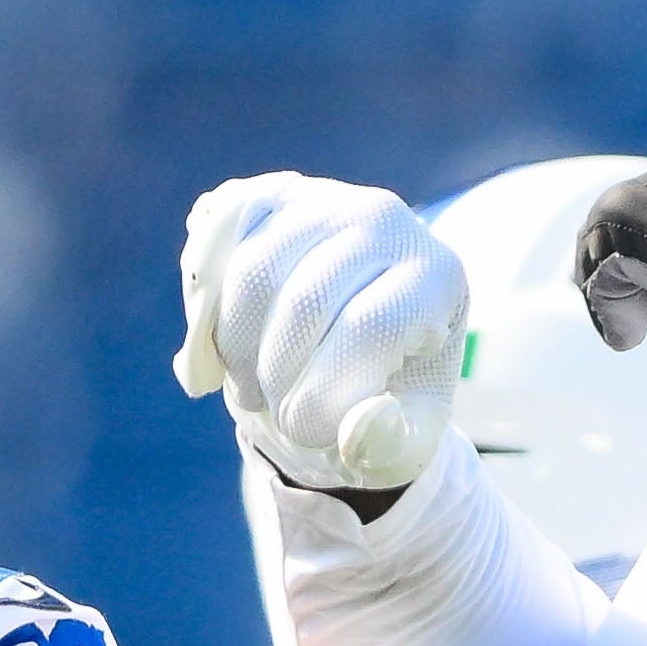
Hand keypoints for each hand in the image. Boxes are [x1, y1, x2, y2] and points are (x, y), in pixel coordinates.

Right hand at [173, 173, 464, 498]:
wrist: (368, 334)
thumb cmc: (392, 387)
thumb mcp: (408, 435)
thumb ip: (391, 446)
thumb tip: (356, 430)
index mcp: (437, 275)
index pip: (367, 328)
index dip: (321, 395)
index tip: (309, 432)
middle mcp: (386, 219)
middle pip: (304, 302)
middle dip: (277, 379)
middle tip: (278, 413)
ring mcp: (327, 200)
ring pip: (254, 271)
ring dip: (239, 348)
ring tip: (253, 386)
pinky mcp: (275, 199)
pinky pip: (221, 245)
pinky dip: (210, 308)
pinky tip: (227, 347)